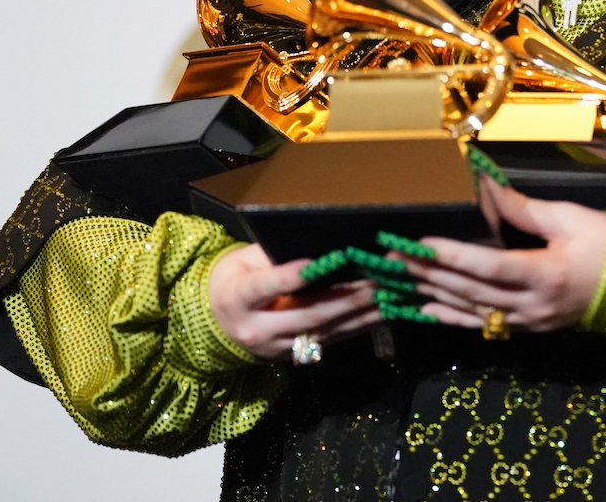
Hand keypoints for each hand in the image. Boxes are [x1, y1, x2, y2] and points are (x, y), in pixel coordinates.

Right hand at [208, 243, 380, 359]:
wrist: (217, 322)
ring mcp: (276, 348)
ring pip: (323, 331)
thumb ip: (274, 257)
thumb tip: (318, 249)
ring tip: (389, 297)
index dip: (292, 276)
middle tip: (377, 282)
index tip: (318, 263)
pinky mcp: (292, 357)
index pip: (266, 286)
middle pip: (306, 314)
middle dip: (346, 298)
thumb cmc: (235, 279)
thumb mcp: (243, 260)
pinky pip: (329, 341)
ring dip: (360, 314)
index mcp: (237, 298)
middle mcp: (256, 329)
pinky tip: (379, 314)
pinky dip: (357, 326)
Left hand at [403, 181, 605, 334]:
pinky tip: (427, 311)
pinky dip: (453, 319)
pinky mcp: (529, 329)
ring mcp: (529, 322)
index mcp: (544, 274)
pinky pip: (484, 326)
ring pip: (472, 311)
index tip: (419, 244)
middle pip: (471, 290)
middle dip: (429, 274)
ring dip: (433, 296)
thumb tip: (486, 187)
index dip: (450, 256)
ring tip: (400, 284)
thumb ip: (524, 209)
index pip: (487, 266)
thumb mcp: (569, 218)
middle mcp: (532, 304)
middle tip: (392, 261)